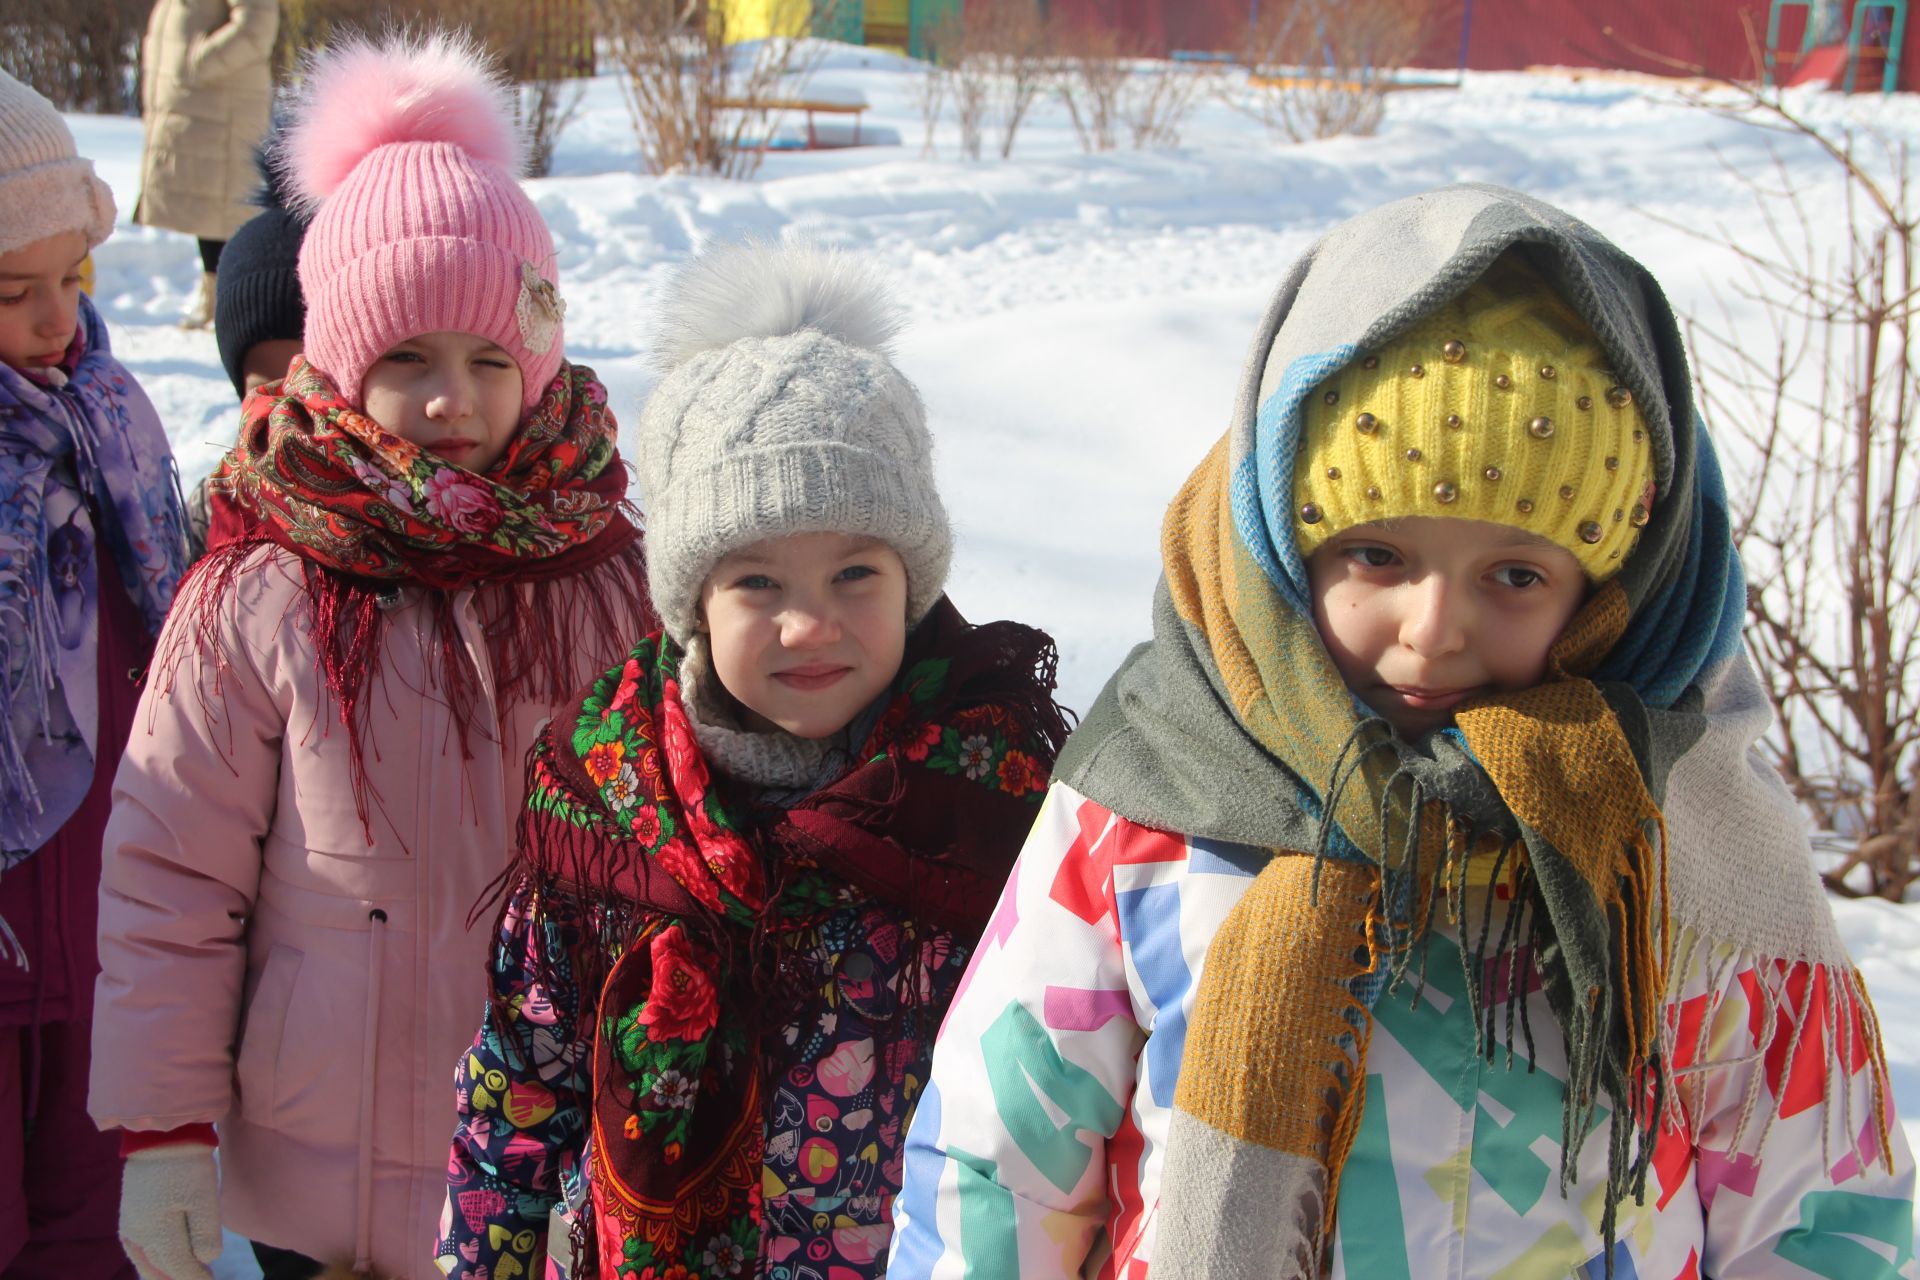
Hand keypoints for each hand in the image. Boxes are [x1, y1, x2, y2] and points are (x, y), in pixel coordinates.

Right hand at [118, 1143, 221, 1279]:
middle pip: (160, 1269)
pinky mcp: (128, 1219)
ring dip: (163, 1274)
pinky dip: (150, 1263)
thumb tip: (206, 1260)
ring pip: (145, 1264)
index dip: (196, 1278)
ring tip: (182, 1277)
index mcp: (156, 1233)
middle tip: (201, 1279)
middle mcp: (137, 1236)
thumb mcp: (204, 1198)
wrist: (161, 1139)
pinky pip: (137, 1252)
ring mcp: (129, 1228)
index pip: (179, 1267)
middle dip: (180, 1278)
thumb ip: (205, 1233)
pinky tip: (160, 1265)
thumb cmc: (187, 1168)